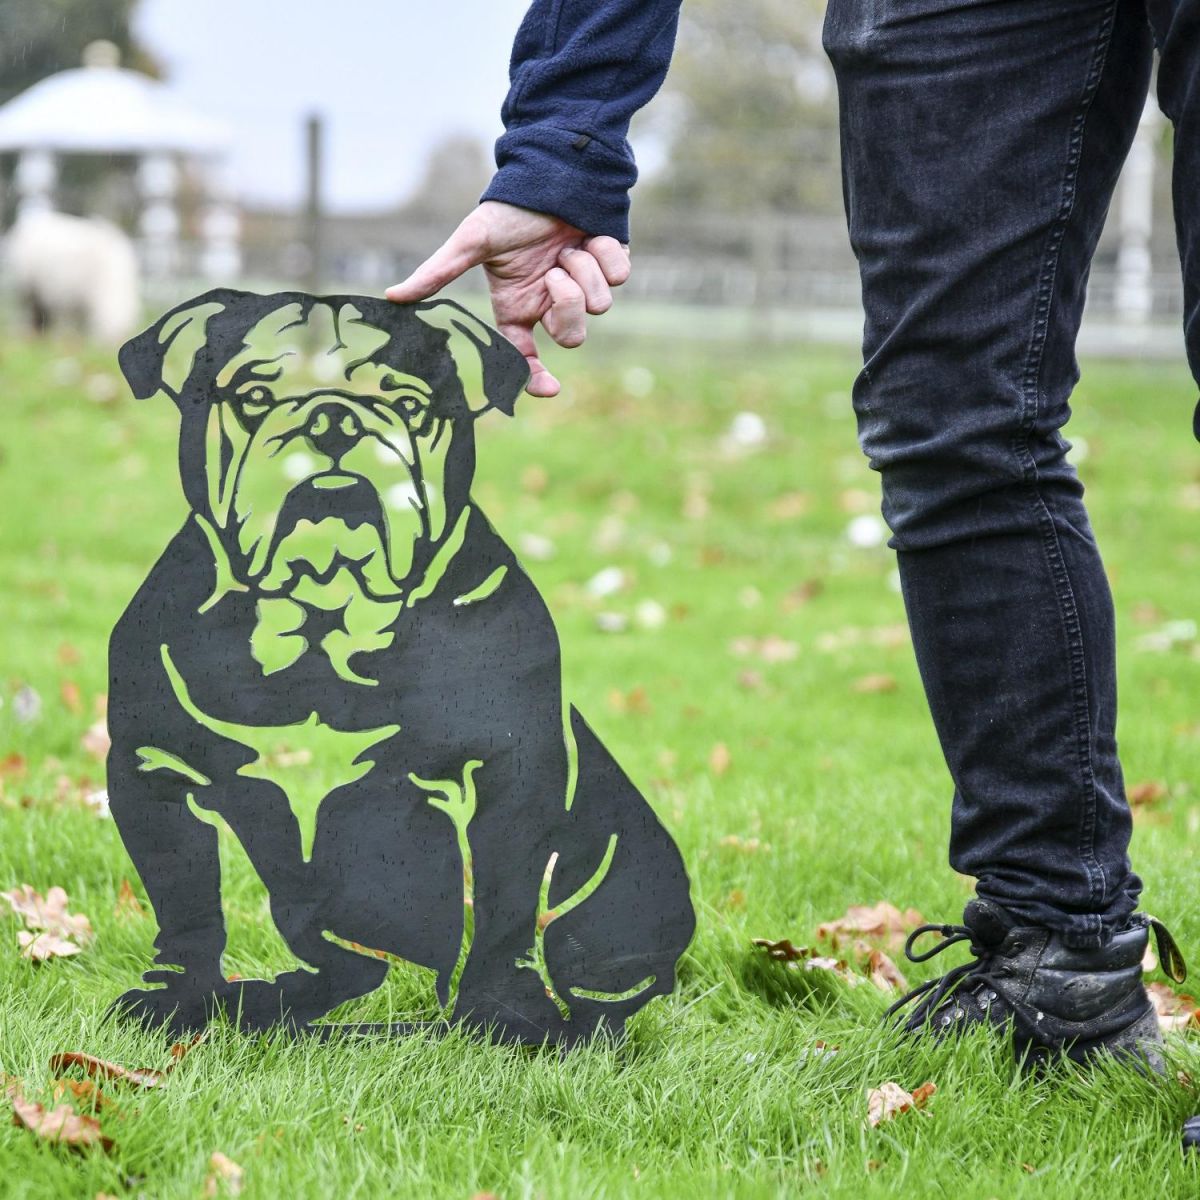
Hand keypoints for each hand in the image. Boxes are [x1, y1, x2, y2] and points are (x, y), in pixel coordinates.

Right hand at [385, 201, 629, 396]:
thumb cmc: (507, 207)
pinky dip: (605, 255)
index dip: (536, 378)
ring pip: (599, 306)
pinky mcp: (611, 265)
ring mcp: (584, 285)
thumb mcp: (471, 241)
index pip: (525, 357)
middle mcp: (551, 302)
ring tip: (569, 245)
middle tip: (556, 272)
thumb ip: (437, 273)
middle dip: (567, 305)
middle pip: (572, 336)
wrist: (551, 168)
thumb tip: (391, 297)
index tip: (551, 388)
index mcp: (519, 306)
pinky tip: (591, 236)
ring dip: (583, 270)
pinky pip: (619, 277)